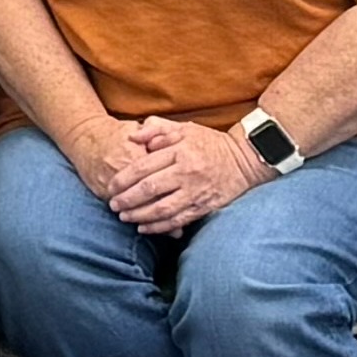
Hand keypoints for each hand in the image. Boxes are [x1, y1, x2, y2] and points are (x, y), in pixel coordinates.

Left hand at [99, 118, 262, 232]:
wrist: (245, 160)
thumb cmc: (210, 143)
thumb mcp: (184, 129)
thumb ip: (157, 129)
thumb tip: (132, 136)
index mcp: (179, 152)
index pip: (143, 167)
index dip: (123, 179)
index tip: (110, 186)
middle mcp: (187, 173)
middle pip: (149, 189)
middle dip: (127, 200)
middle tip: (113, 205)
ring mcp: (196, 192)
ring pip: (162, 208)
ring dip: (139, 215)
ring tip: (124, 217)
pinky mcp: (205, 206)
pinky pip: (178, 220)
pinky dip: (159, 227)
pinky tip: (144, 228)